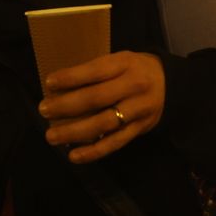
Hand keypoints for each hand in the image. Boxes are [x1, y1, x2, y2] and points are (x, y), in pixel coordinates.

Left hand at [38, 52, 164, 163]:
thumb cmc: (134, 69)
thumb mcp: (119, 59)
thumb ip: (96, 71)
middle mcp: (133, 87)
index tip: (49, 84)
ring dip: (75, 132)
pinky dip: (94, 151)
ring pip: (104, 124)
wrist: (171, 84)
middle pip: (96, 98)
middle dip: (67, 106)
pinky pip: (115, 143)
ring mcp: (137, 110)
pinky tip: (74, 155)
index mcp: (124, 64)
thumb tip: (59, 85)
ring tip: (52, 136)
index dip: (71, 78)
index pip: (95, 71)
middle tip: (44, 110)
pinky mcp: (140, 130)